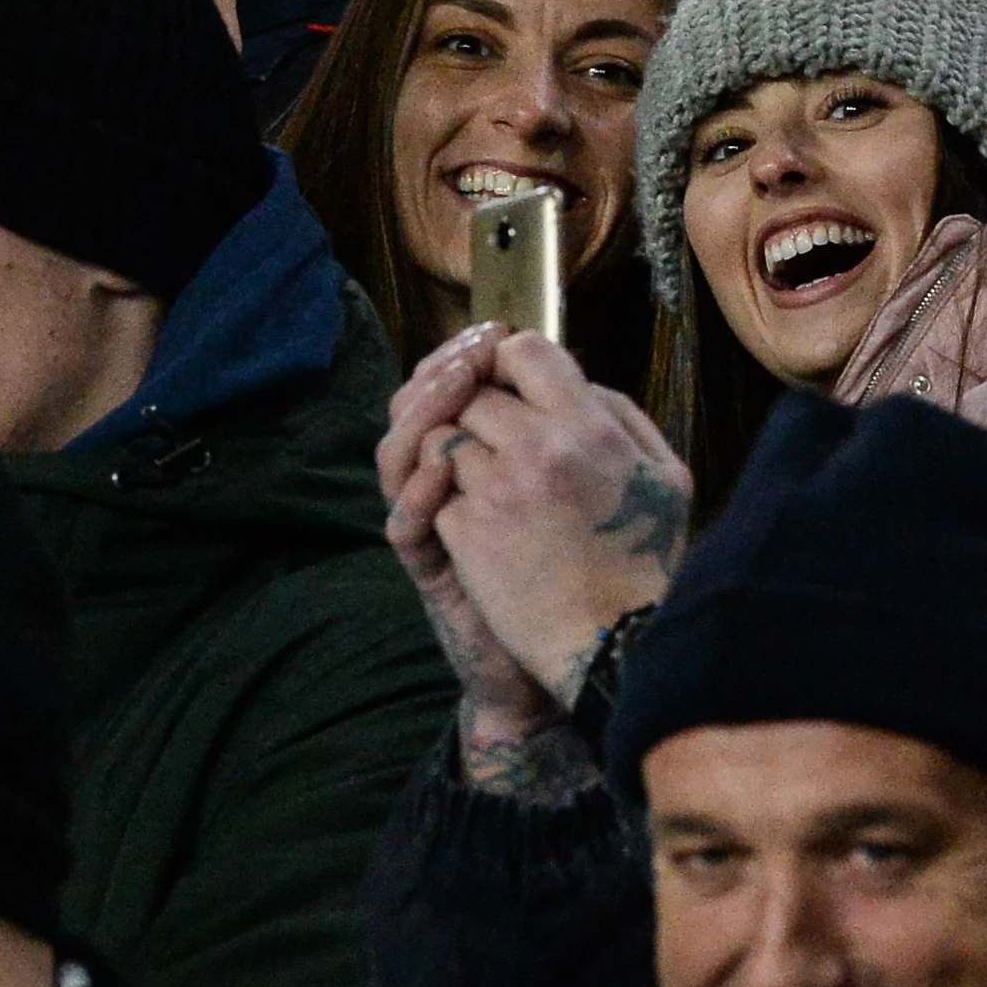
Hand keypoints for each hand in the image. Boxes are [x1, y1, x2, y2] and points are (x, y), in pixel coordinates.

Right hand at [378, 328, 560, 732]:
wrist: (574, 655)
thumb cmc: (584, 566)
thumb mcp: (590, 490)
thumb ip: (579, 440)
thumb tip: (583, 381)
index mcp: (484, 457)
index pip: (454, 388)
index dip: (467, 354)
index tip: (496, 331)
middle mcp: (449, 483)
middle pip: (415, 409)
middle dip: (439, 372)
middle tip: (470, 352)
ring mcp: (435, 525)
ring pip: (396, 456)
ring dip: (420, 418)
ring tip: (455, 391)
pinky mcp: (431, 570)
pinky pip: (403, 525)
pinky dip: (417, 495)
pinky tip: (441, 470)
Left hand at [429, 332, 690, 698]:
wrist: (612, 644)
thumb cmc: (645, 560)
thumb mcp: (665, 477)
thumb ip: (622, 417)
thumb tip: (580, 384)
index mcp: (589, 425)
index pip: (525, 349)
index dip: (507, 360)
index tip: (507, 381)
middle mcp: (538, 447)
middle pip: (474, 393)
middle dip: (476, 412)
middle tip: (489, 437)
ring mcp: (496, 490)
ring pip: (443, 439)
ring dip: (453, 454)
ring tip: (477, 478)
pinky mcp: (466, 532)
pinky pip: (433, 491)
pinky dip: (444, 500)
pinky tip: (471, 520)